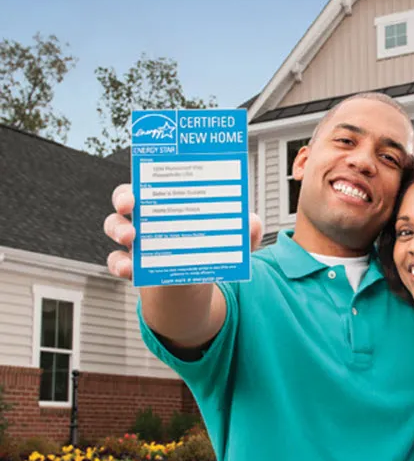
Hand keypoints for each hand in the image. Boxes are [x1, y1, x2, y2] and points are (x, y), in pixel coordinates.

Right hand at [103, 184, 264, 279]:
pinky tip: (129, 269)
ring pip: (114, 226)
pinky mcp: (131, 263)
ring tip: (131, 237)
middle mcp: (147, 216)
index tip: (146, 180)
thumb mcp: (229, 242)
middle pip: (125, 198)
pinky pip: (115, 261)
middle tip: (131, 205)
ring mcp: (135, 239)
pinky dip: (118, 264)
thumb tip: (253, 223)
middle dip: (124, 197)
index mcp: (170, 203)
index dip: (146, 177)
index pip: (152, 182)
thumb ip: (244, 232)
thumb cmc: (206, 251)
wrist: (191, 283)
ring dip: (118, 228)